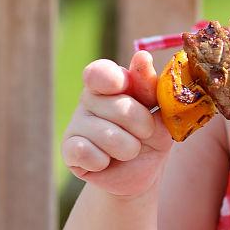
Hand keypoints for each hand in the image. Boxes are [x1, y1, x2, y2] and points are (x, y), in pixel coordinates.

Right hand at [61, 50, 173, 197]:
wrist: (141, 171)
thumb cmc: (151, 135)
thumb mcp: (161, 113)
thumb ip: (153, 88)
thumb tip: (141, 57)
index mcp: (112, 81)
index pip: (100, 72)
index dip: (112, 78)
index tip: (124, 85)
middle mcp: (90, 97)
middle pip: (120, 108)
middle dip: (144, 126)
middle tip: (146, 133)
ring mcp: (76, 123)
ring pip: (108, 136)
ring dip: (129, 148)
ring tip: (129, 150)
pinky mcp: (68, 149)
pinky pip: (86, 153)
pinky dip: (104, 162)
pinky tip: (106, 162)